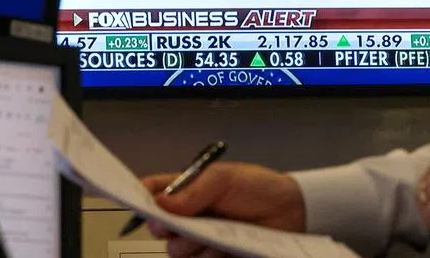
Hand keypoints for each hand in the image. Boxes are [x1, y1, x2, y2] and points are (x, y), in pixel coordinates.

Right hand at [142, 162, 305, 257]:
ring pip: (175, 250)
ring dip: (191, 245)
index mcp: (187, 190)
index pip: (154, 191)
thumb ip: (193, 190)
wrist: (290, 212)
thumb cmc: (258, 187)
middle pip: (158, 228)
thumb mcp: (225, 179)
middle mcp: (190, 216)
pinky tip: (223, 250)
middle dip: (166, 228)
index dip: (142, 196)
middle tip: (183, 224)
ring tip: (214, 237)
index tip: (138, 201)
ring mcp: (201, 239)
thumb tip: (162, 202)